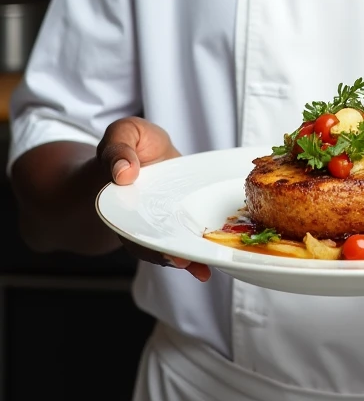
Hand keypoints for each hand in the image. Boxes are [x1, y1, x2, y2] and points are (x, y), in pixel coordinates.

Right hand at [97, 116, 210, 281]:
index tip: (151, 241)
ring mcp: (157, 221)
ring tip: (200, 267)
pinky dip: (194, 255)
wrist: (142, 151)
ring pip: (167, 245)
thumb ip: (119, 150)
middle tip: (181, 261)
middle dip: (163, 252)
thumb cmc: (131, 143)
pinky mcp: (176, 220)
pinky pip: (183, 239)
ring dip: (182, 259)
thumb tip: (123, 172)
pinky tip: (208, 267)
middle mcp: (137, 217)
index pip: (125, 220)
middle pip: (147, 241)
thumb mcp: (122, 134)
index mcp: (118, 198)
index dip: (137, 233)